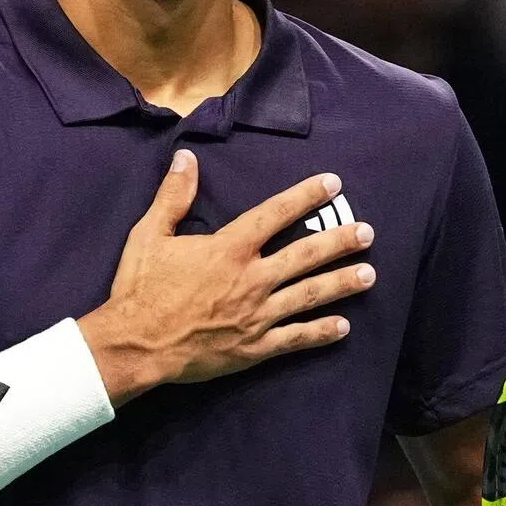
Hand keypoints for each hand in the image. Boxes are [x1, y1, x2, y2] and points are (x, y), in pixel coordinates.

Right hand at [79, 150, 374, 397]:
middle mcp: (250, 279)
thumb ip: (174, 196)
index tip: (332, 183)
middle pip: (305, 255)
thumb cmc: (140, 288)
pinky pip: (294, 339)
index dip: (305, 196)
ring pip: (308, 295)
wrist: (135, 346)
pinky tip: (343, 327)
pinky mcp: (253, 347)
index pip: (275, 214)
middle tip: (367, 232)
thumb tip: (186, 157)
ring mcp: (256, 315)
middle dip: (339, 241)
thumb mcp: (150, 235)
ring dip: (341, 283)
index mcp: (228, 249)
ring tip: (370, 274)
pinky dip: (320, 332)